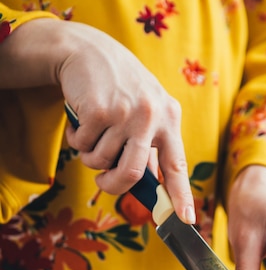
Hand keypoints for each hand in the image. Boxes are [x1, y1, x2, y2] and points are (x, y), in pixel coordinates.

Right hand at [0, 18, 194, 222]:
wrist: (88, 50)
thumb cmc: (120, 87)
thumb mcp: (146, 110)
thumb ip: (151, 145)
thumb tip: (150, 184)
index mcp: (169, 118)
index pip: (177, 166)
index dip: (181, 196)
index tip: (186, 219)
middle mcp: (151, 116)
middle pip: (131, 174)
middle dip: (112, 186)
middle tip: (103, 182)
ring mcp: (125, 113)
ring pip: (100, 162)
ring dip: (90, 156)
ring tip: (93, 133)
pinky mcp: (98, 110)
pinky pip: (82, 146)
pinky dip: (76, 140)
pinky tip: (82, 119)